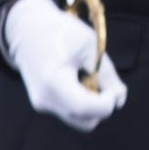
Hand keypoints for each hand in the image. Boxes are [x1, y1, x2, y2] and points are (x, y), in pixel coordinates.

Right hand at [4, 0, 125, 130]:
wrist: (28, 29)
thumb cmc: (61, 32)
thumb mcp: (90, 46)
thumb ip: (107, 74)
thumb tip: (120, 99)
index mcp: (54, 82)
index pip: (85, 108)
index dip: (106, 104)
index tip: (113, 89)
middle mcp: (45, 100)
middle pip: (86, 120)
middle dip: (101, 106)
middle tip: (101, 80)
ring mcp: (42, 104)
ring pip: (80, 119)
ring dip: (92, 104)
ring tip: (87, 77)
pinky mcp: (43, 104)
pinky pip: (71, 111)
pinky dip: (81, 101)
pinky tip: (76, 79)